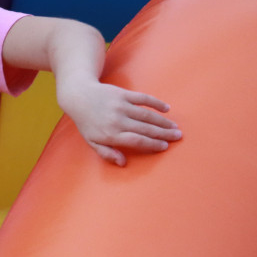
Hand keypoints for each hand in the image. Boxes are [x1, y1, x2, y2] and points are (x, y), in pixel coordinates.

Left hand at [57, 81, 181, 165]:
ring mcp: (121, 106)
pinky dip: (156, 103)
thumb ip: (107, 153)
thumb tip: (123, 163)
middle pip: (145, 129)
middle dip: (163, 134)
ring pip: (147, 115)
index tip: (164, 147)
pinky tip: (167, 109)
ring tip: (175, 127)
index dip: (152, 144)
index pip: (136, 141)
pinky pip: (143, 99)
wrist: (79, 97)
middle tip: (177, 137)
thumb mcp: (92, 142)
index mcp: (110, 134)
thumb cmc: (87, 122)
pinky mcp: (123, 94)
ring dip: (163, 121)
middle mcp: (117, 120)